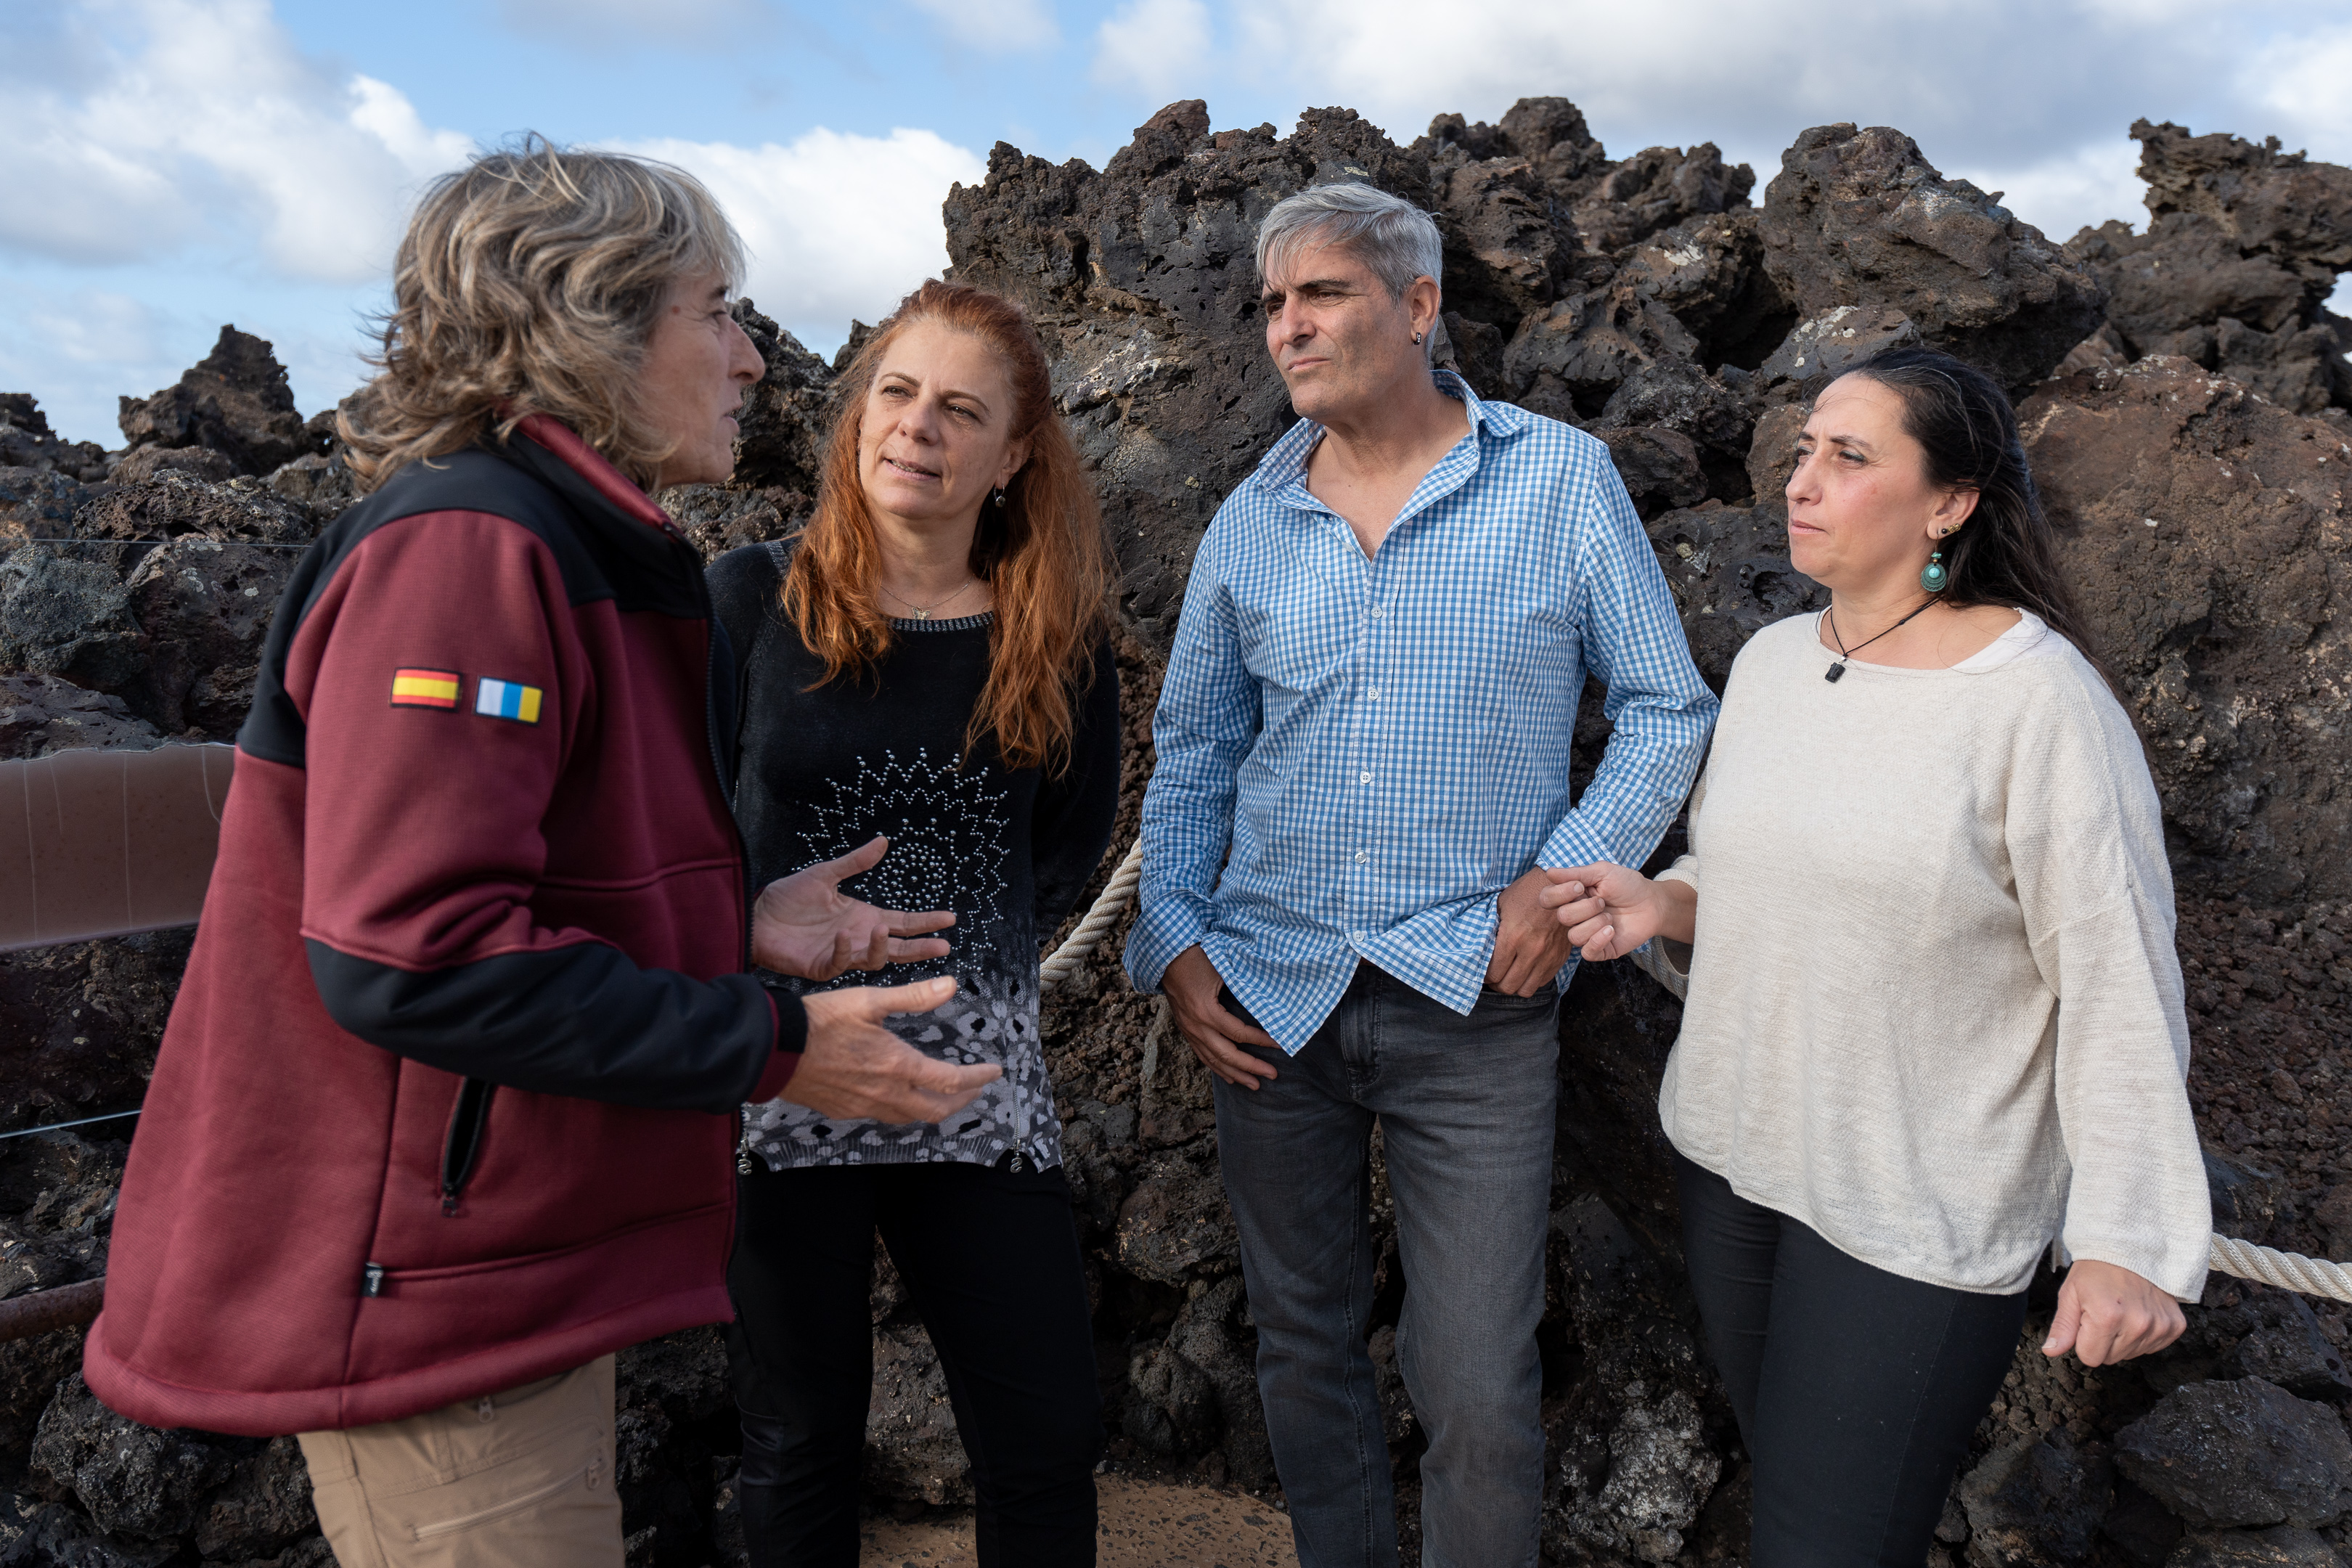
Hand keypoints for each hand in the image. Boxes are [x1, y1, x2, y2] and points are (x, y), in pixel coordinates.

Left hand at [752, 836, 955, 979]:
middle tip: (942, 946)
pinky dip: (844, 952)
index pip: (902, 923)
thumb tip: (883, 841)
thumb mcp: (825, 874)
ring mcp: (842, 954)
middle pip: (898, 947)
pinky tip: (843, 936)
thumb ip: (855, 862)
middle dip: (921, 948)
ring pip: (873, 960)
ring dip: (880, 947)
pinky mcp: (821, 965)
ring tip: (883, 930)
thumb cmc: (788, 898)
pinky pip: (840, 963)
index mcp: (864, 917)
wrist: (756, 916)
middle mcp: (859, 938)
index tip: (949, 919)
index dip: (925, 922)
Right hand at [780, 977, 999, 1123]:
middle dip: (961, 1100)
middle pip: (936, 1109)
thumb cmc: (819, 1021)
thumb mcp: (869, 1001)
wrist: (773, 1050)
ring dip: (934, 1107)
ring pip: (910, 1117)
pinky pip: (884, 1116)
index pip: (951, 1082)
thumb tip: (951, 986)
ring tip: (944, 1093)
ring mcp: (864, 1106)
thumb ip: (913, 997)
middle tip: (975, 1088)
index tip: (994, 1072)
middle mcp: (885, 1093)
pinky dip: (904, 1108)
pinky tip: (900, 1094)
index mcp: (897, 1065)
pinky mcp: (844, 1111)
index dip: (978, 1078)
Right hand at [1164, 945, 1280, 1089]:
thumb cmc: (1198, 959)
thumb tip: (1268, 1005)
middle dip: (1251, 1067)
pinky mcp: (1186, 1030)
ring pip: (1213, 1060)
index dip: (1261, 1040)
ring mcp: (1189, 1030)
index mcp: (1207, 1012)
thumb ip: (1242, 989)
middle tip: (1272, 1075)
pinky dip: (1217, 1068)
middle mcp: (1196, 1026)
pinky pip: (1202, 1055)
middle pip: (1227, 1055)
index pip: (1239, 1033)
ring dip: (1235, 1074)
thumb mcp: (1223, 971)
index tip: (1280, 1044)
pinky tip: (1230, 1077)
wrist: (1167, 957)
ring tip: (1255, 1085)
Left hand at [1485, 868, 1577, 994]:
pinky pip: (1543, 981)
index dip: (1485, 976)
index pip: (1493, 973)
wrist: (1561, 886)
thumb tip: (1482, 949)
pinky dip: (1532, 980)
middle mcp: (1531, 950)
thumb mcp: (1502, 905)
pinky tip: (1526, 970)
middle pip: (1508, 986)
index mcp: (1513, 936)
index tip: (1484, 972)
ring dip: (1515, 986)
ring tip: (1509, 976)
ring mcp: (1547, 956)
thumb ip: (1492, 930)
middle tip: (1494, 977)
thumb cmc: (1528, 892)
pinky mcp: (1559, 957)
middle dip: (1497, 984)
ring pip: (1526, 989)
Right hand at [1538, 862, 1685, 961]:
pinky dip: (1599, 940)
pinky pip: (1587, 952)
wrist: (1652, 904)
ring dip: (1596, 923)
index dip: (1559, 894)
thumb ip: (1575, 873)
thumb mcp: (1602, 872)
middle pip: (1562, 917)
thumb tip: (1549, 872)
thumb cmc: (1628, 885)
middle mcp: (1575, 916)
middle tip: (1603, 901)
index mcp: (1571, 896)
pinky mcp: (1599, 949)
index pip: (1547, 899)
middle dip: (1586, 907)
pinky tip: (1611, 931)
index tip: (1579, 887)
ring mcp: (1586, 934)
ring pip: (1574, 936)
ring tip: (1611, 917)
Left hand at [2042, 1259, 2185, 1365]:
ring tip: (2122, 1310)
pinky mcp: (2174, 1326)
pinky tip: (2138, 1313)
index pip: (2091, 1358)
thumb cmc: (2097, 1270)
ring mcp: (2159, 1326)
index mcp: (2107, 1318)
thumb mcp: (2070, 1294)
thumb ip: (2062, 1327)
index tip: (2088, 1320)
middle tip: (2104, 1313)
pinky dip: (2144, 1334)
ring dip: (2124, 1338)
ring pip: (2132, 1354)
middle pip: (2111, 1359)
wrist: (2131, 1249)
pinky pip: (2154, 1347)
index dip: (2084, 1341)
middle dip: (2103, 1341)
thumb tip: (2051, 1351)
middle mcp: (2137, 1324)